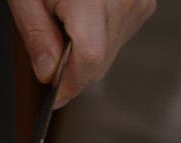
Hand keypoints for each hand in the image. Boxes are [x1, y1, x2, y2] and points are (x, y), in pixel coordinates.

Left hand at [9, 0, 155, 107]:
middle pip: (100, 61)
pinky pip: (120, 37)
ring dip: (85, 57)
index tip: (55, 96)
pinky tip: (83, 21)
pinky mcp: (143, 3)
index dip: (71, 83)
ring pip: (111, 53)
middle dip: (73, 73)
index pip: (90, 59)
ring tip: (65, 26)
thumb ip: (37, 37)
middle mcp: (123, 0)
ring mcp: (138, 2)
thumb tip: (47, 74)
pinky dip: (99, 40)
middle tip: (49, 60)